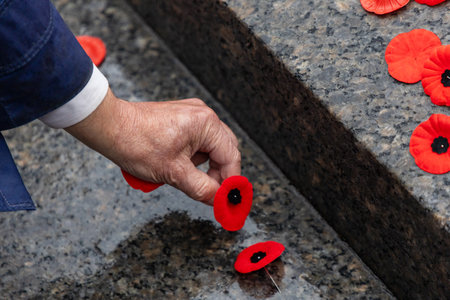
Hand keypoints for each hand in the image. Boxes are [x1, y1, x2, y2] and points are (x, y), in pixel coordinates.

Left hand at [65, 89, 240, 204]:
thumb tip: (220, 201)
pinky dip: (193, 156)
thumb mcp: (174, 173)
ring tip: (183, 174)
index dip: (230, 182)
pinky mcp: (181, 117)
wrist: (110, 127)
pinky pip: (198, 139)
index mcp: (206, 124)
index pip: (231, 157)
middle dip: (219, 173)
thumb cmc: (136, 143)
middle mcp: (203, 114)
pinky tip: (177, 163)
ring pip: (211, 146)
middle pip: (225, 150)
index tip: (227, 200)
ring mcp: (192, 114)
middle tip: (210, 192)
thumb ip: (202, 189)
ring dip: (204, 165)